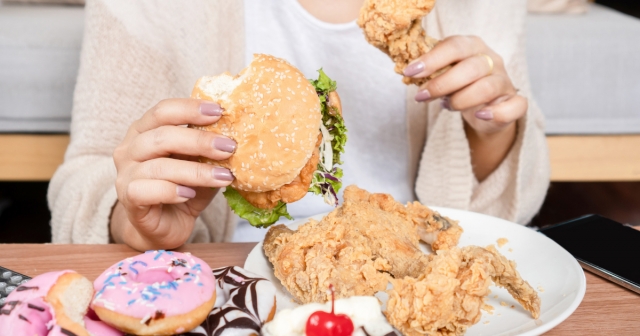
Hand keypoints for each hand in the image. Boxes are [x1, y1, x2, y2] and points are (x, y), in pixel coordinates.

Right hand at [111, 99, 235, 250]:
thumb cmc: (182, 189)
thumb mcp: (199, 164)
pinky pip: (146, 190)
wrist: (163, 227)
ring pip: (159, 166)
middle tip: (229, 147)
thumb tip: (236, 136)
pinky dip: (171, 191)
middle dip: (200, 141)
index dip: (190, 109)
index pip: (163, 111)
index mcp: (144, 130)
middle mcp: (130, 148)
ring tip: (223, 177)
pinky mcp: (128, 199)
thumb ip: (209, 150)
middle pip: (162, 136)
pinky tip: (190, 194)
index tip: (220, 112)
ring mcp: (125, 174)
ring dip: (196, 171)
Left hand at [404, 35, 525, 135]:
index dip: (432, 59)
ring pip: (487, 87)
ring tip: (445, 106)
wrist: (482, 109)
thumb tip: (409, 73)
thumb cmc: (459, 86)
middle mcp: (492, 60)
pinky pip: (514, 106)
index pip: (454, 46)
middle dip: (442, 83)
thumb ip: (432, 72)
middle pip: (470, 68)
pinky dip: (497, 112)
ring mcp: (505, 81)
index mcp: (473, 47)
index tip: (410, 72)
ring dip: (460, 100)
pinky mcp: (514, 103)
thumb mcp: (444, 74)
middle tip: (421, 96)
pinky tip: (480, 116)